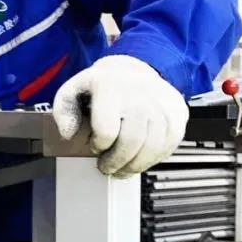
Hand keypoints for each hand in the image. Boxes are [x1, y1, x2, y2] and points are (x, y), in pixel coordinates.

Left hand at [53, 55, 187, 176]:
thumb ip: (63, 112)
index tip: (94, 147)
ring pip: (153, 146)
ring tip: (123, 169)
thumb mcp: (72, 91)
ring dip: (136, 165)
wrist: (131, 71)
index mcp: (109, 86)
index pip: (107, 129)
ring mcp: (161, 103)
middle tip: (107, 167)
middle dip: (116, 161)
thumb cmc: (100, 87)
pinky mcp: (177, 112)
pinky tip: (142, 159)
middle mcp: (139, 93)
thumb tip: (68, 134)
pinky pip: (171, 143)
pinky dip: (155, 158)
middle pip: (131, 140)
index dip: (99, 145)